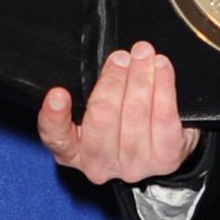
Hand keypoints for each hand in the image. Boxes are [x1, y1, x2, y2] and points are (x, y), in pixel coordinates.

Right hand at [36, 41, 200, 184]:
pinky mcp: (164, 159)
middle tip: (120, 57)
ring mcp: (133, 165)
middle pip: (102, 118)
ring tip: (143, 54)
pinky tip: (161, 68)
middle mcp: (100, 164)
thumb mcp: (98, 106)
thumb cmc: (125, 118)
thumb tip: (101, 63)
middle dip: (113, 80)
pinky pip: (164, 117)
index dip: (54, 117)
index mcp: (73, 151)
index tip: (57, 94)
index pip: (56, 138)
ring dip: (141, 77)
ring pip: (135, 113)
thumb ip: (91, 91)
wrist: (165, 145)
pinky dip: (163, 86)